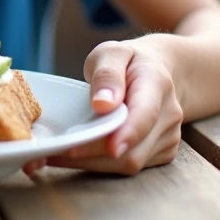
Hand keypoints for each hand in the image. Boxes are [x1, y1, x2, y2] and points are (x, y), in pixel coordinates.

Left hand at [23, 38, 182, 175]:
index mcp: (157, 84)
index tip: (107, 146)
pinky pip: (129, 166)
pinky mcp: (161, 153)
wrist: (156, 71)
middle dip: (91, 155)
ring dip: (90, 164)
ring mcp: (167, 137)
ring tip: (53, 155)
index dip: (126, 134)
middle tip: (51, 152)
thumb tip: (102, 104)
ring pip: (129, 163)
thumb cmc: (128, 61)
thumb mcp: (112, 53)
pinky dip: (99, 164)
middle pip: (133, 149)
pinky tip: (75, 155)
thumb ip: (107, 74)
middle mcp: (168, 115)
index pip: (145, 115)